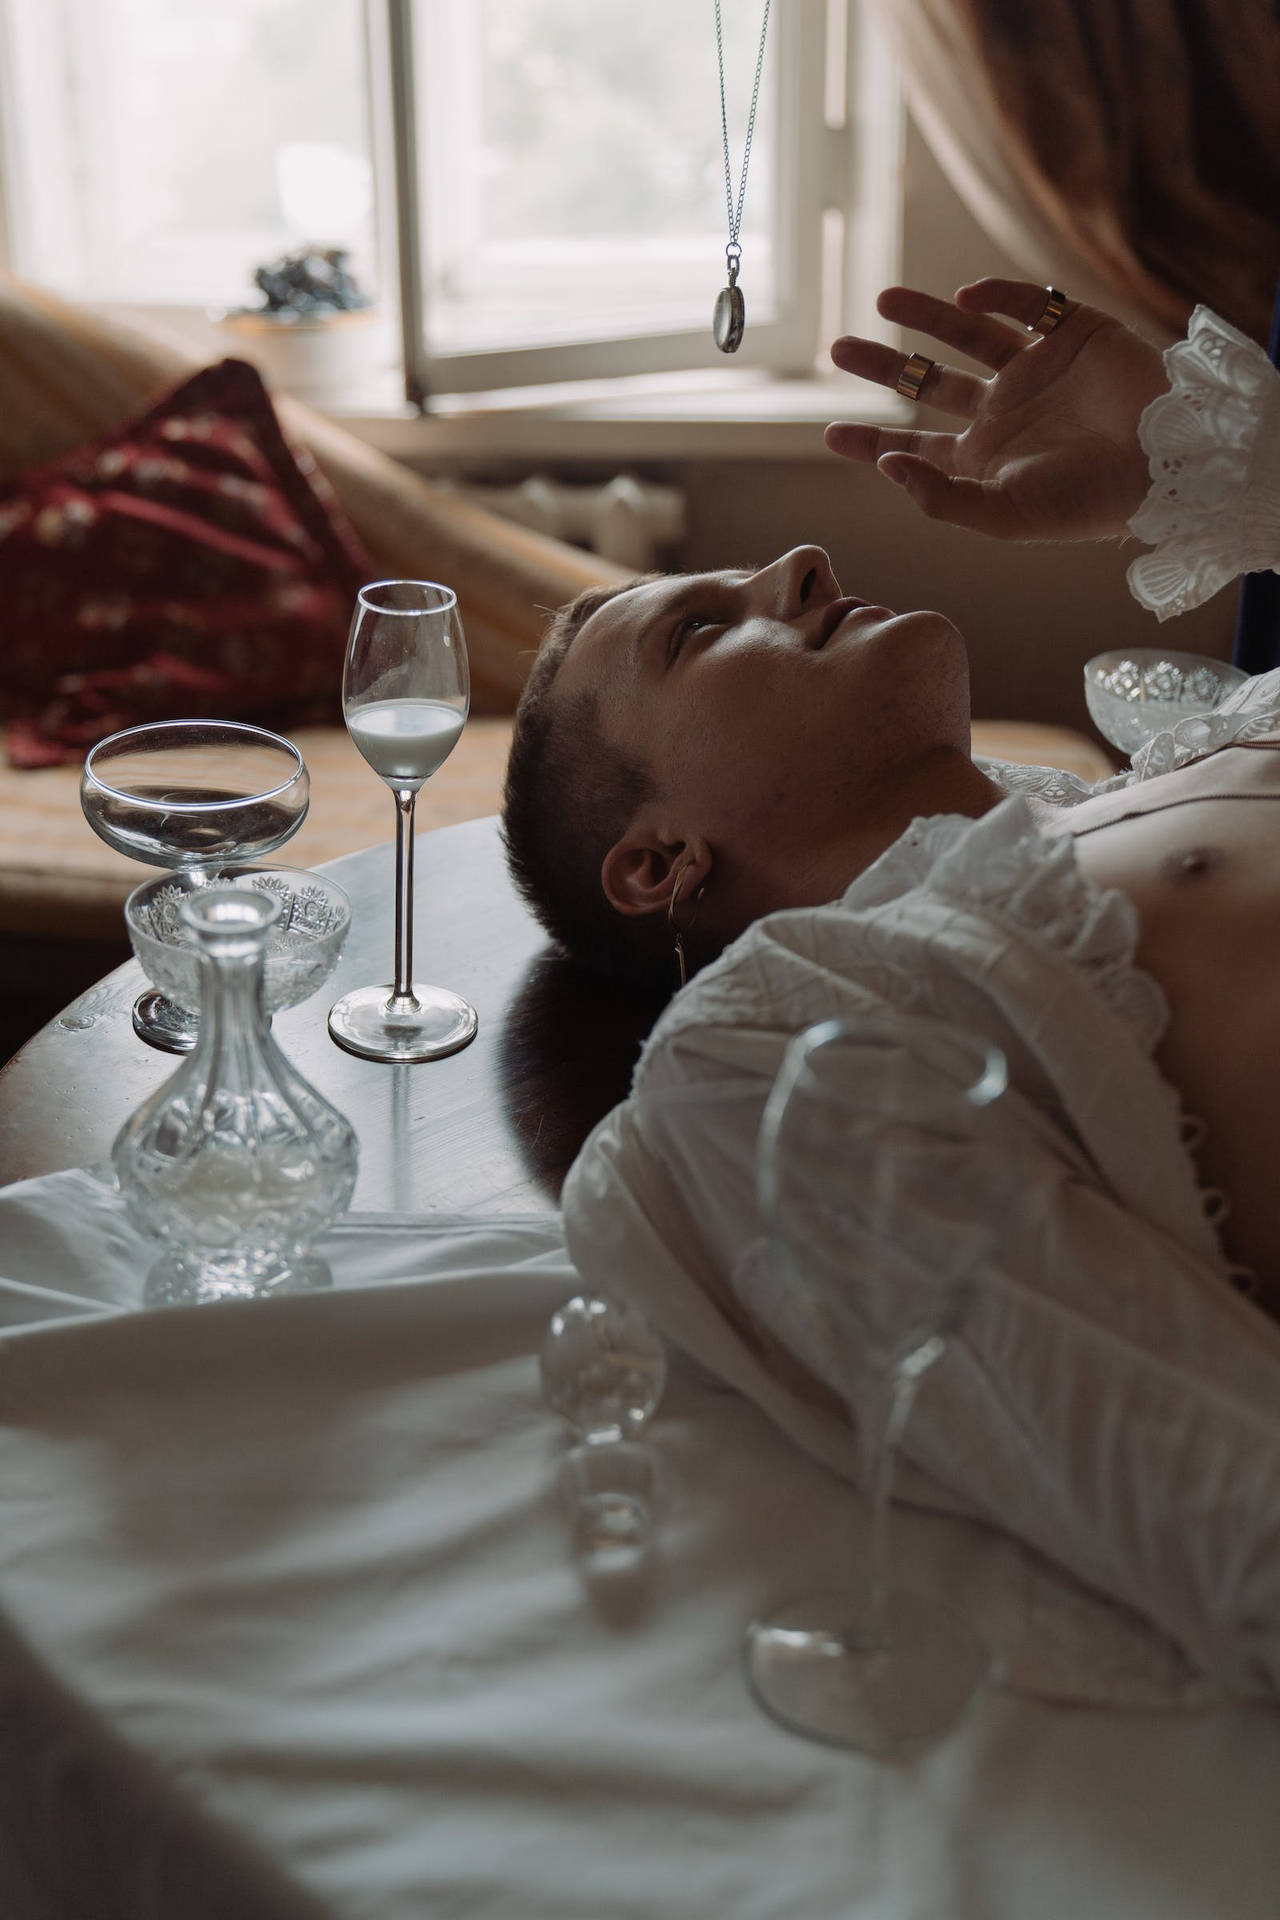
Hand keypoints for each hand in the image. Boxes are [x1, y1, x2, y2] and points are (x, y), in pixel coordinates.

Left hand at [825, 279, 1169, 541]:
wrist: (1166, 465)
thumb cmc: (1086, 503)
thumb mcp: (1003, 514)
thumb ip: (940, 496)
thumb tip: (886, 464)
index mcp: (984, 459)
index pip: (913, 446)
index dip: (871, 440)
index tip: (829, 432)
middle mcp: (1003, 412)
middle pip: (927, 382)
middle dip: (883, 365)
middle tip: (837, 348)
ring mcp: (1034, 370)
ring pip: (966, 333)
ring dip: (925, 316)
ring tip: (883, 299)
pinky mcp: (1071, 333)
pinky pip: (1025, 303)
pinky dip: (992, 294)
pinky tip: (965, 295)